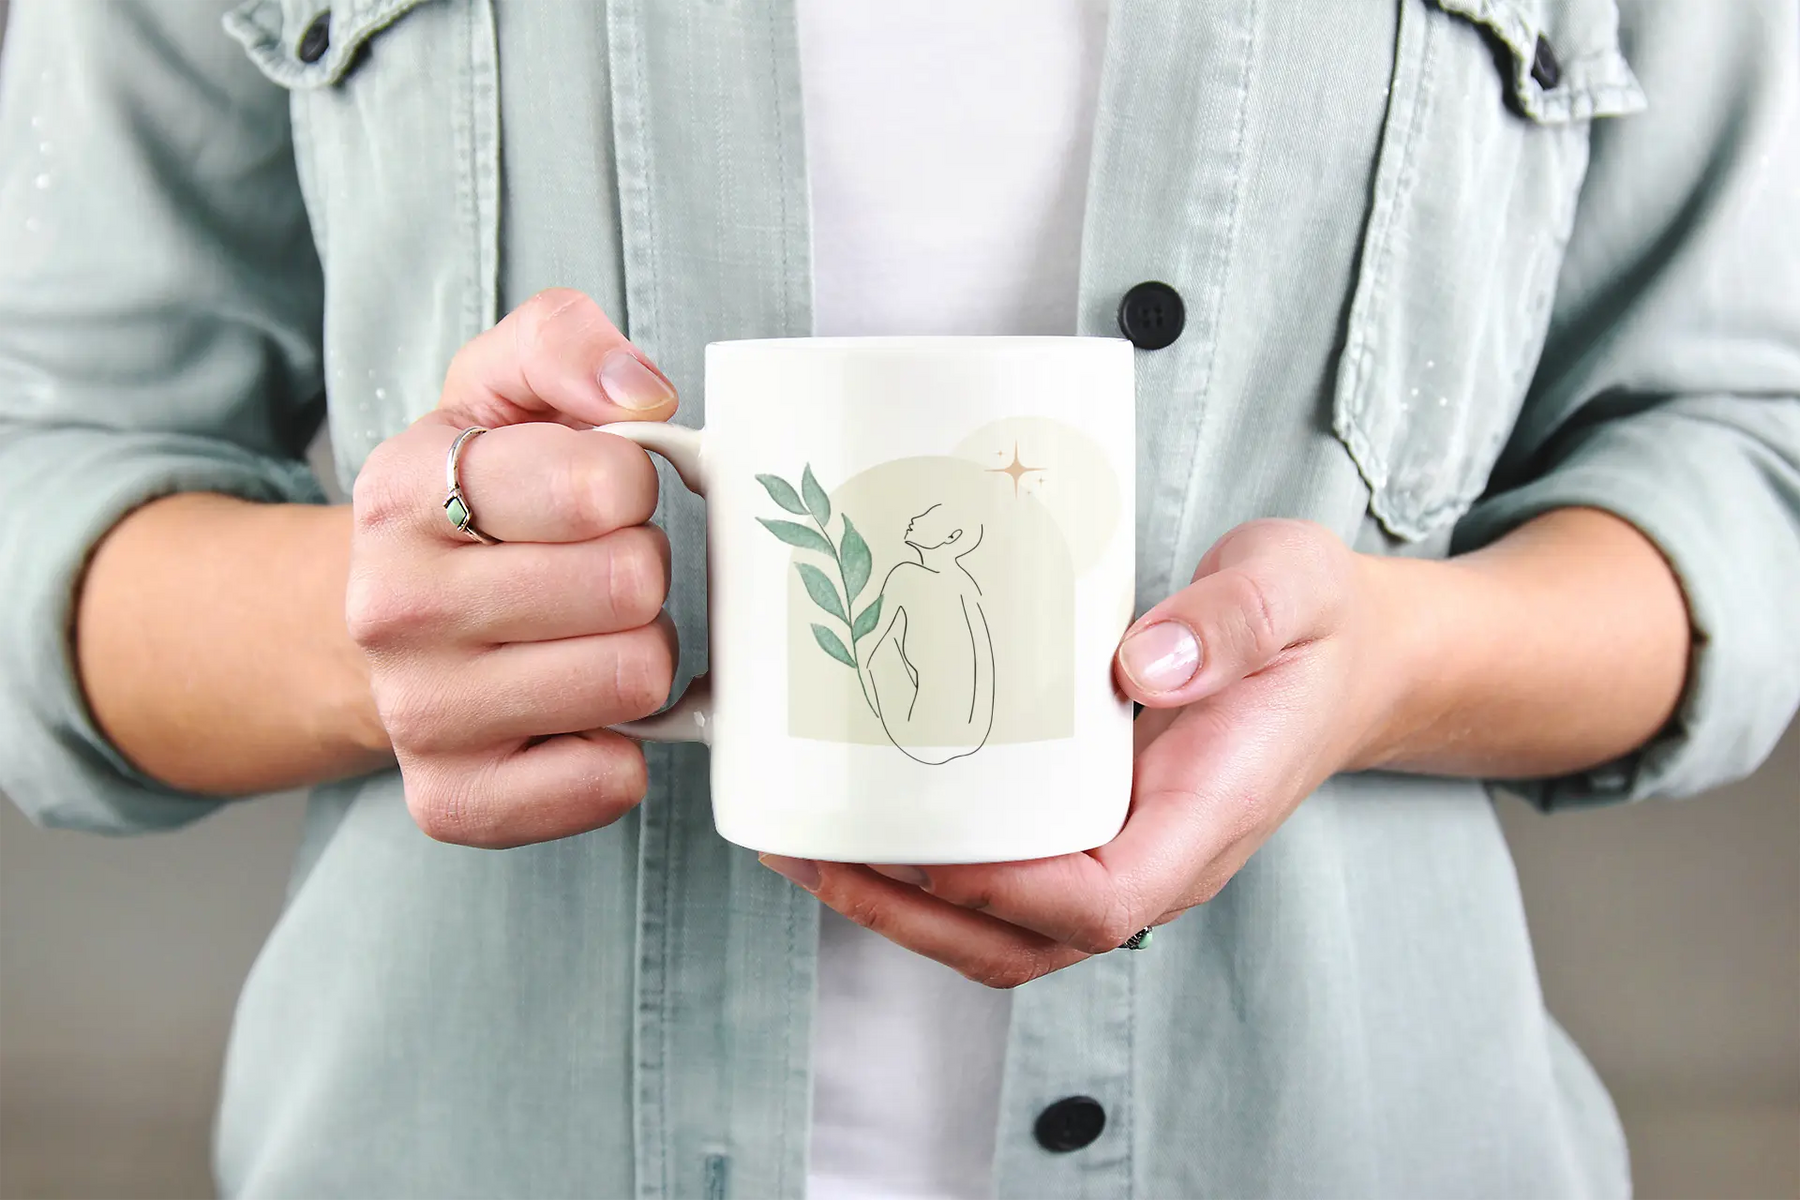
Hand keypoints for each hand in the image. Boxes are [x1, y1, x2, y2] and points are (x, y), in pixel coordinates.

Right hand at [347, 289, 681, 846]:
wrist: (383, 625)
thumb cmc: (474, 503)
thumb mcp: (497, 390)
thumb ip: (563, 342)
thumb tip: (644, 392)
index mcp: (406, 488)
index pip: (606, 484)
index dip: (633, 487)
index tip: (602, 497)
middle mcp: (394, 606)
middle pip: (633, 586)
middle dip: (643, 573)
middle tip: (599, 575)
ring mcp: (418, 712)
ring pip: (633, 680)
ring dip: (640, 656)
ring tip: (588, 637)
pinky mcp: (452, 800)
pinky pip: (606, 783)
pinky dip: (620, 750)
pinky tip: (580, 716)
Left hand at [762, 519, 1404, 986]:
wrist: (1349, 658)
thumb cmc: (1319, 628)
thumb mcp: (1292, 591)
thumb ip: (1229, 623)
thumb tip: (1139, 664)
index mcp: (1208, 819)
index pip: (1101, 904)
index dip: (1004, 891)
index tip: (920, 843)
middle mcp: (1157, 857)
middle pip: (1024, 941)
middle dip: (909, 913)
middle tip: (807, 852)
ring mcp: (1121, 848)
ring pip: (1001, 926)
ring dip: (899, 904)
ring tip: (804, 847)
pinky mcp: (1092, 824)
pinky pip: (1002, 876)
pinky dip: (926, 867)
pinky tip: (864, 817)